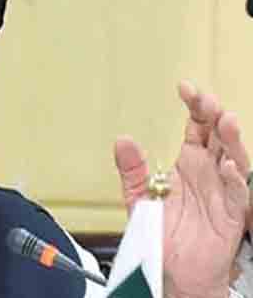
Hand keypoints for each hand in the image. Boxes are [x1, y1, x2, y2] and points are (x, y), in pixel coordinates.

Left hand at [114, 81, 248, 297]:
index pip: (196, 127)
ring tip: (224, 121)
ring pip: (234, 158)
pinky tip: (227, 166)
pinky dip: (234, 178)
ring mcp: (222, 191)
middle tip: (206, 100)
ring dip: (231, 139)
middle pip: (217, 136)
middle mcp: (208, 173)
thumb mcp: (139, 197)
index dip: (194, 106)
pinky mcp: (230, 214)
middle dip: (214, 115)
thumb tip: (123, 140)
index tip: (185, 88)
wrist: (170, 271)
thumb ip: (132, 169)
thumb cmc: (160, 235)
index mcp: (188, 164)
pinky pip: (237, 193)